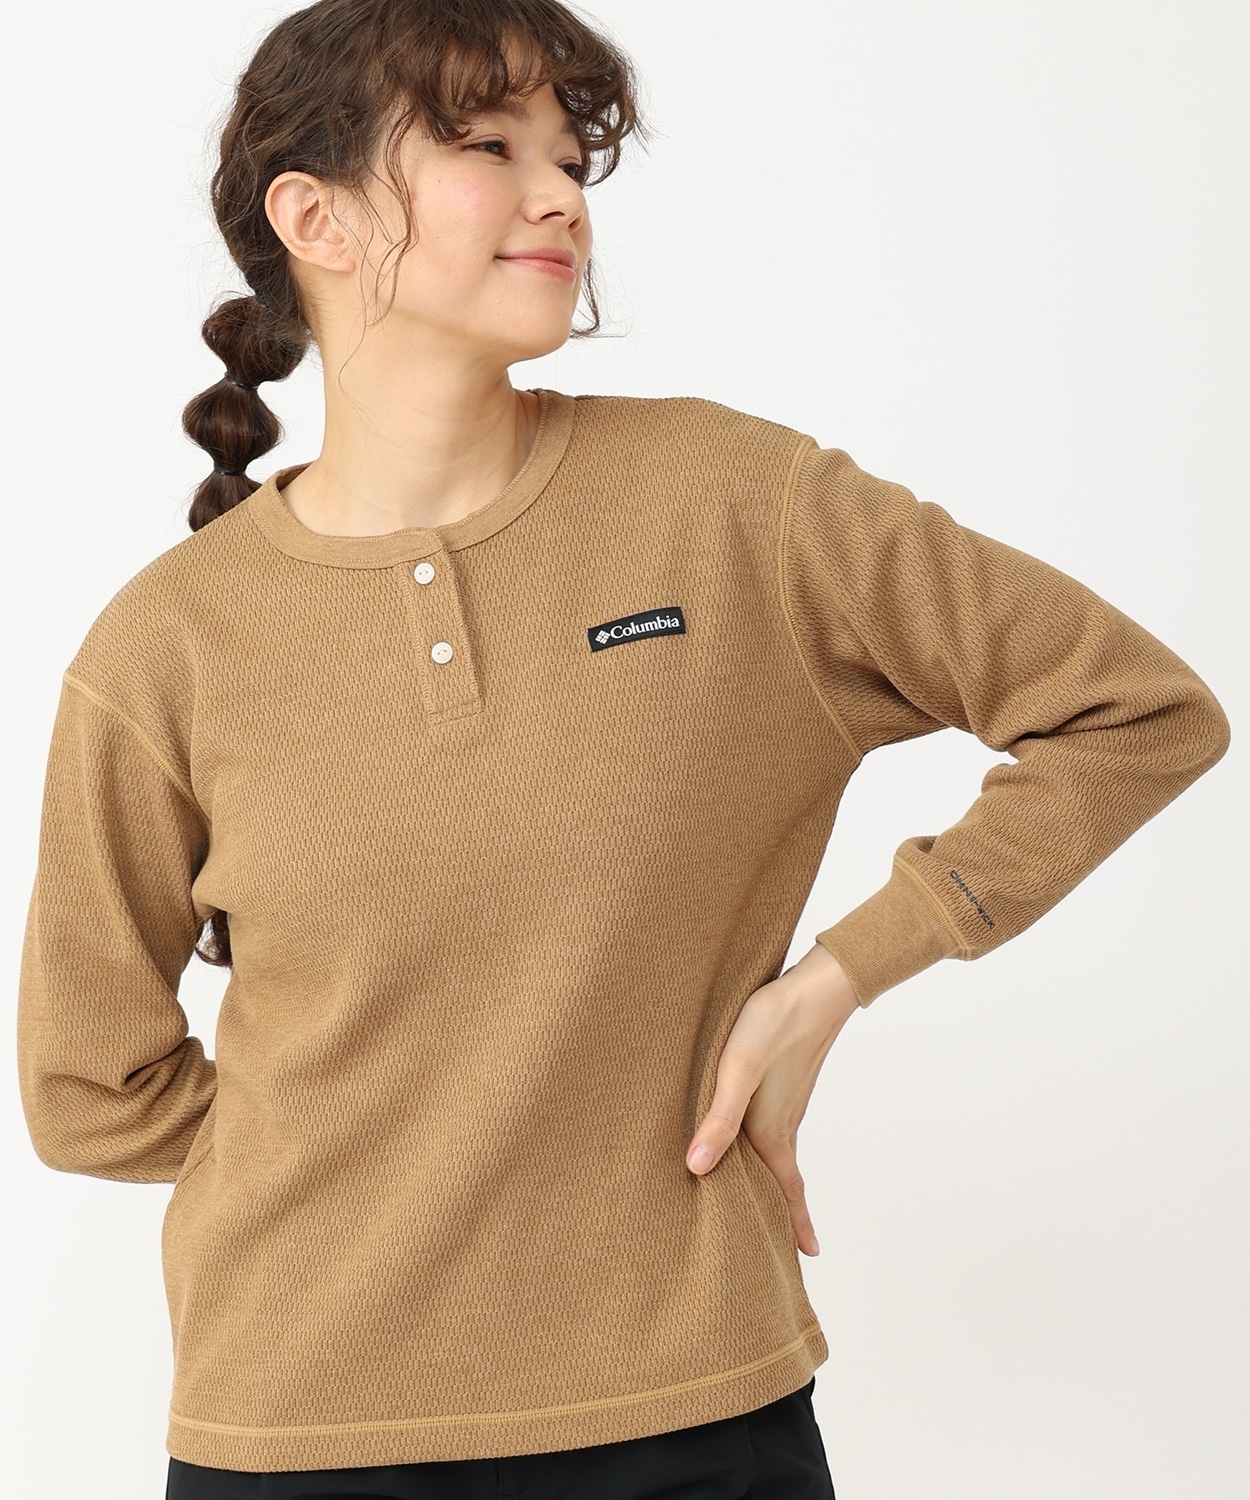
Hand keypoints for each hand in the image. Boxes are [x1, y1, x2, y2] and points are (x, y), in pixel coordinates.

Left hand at [685, 943, 860, 1255]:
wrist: (815, 985)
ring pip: (780, 1153)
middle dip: (784, 1213)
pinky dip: (770, 1150)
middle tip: (787, 1246)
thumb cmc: (773, 1023)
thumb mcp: (737, 1069)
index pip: (787, 1190)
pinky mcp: (784, 1081)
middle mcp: (783, 1122)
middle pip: (785, 1179)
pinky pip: (777, 1128)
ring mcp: (787, 1101)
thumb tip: (696, 1168)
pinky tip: (752, 1139)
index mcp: (772, 1129)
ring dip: (777, 1181)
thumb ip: (718, 1118)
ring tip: (764, 1200)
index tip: (809, 1259)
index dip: (795, 1225)